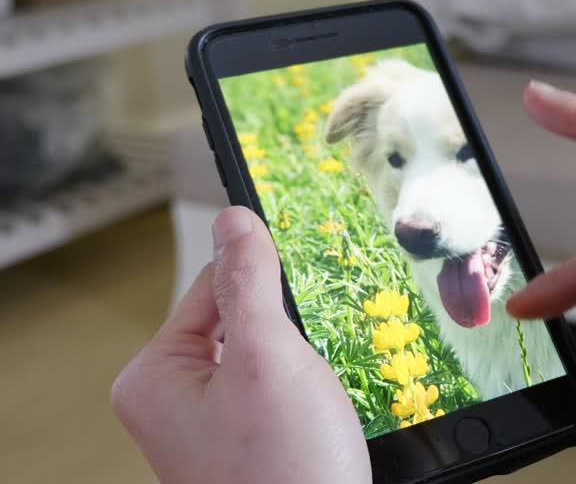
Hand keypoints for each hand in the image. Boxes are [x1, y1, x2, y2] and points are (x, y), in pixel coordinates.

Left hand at [112, 207, 369, 482]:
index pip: (212, 287)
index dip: (264, 281)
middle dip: (287, 331)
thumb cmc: (285, 471)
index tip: (305, 282)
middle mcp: (171, 402)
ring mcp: (207, 427)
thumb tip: (235, 220)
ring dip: (301, 362)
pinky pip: (275, 391)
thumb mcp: (269, 355)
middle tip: (310, 360)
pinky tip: (318, 413)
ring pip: (264, 357)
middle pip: (240, 321)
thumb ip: (250, 280)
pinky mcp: (243, 444)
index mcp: (154, 376)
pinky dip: (304, 392)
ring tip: (314, 396)